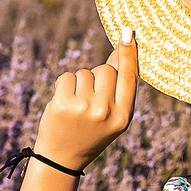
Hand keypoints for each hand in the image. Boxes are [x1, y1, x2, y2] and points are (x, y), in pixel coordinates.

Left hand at [35, 35, 138, 168]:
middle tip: (91, 98)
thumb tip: (120, 52)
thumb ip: (119, 89)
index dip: (128, 54)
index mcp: (123, 116)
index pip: (128, 77)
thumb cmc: (91, 133)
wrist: (63, 158)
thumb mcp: (113, 117)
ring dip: (79, 83)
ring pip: (85, 73)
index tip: (128, 33)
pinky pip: (67, 77)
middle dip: (98, 76)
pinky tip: (64, 103)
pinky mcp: (63, 104)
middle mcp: (106, 111)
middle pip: (106, 70)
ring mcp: (84, 108)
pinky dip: (64, 86)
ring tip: (77, 105)